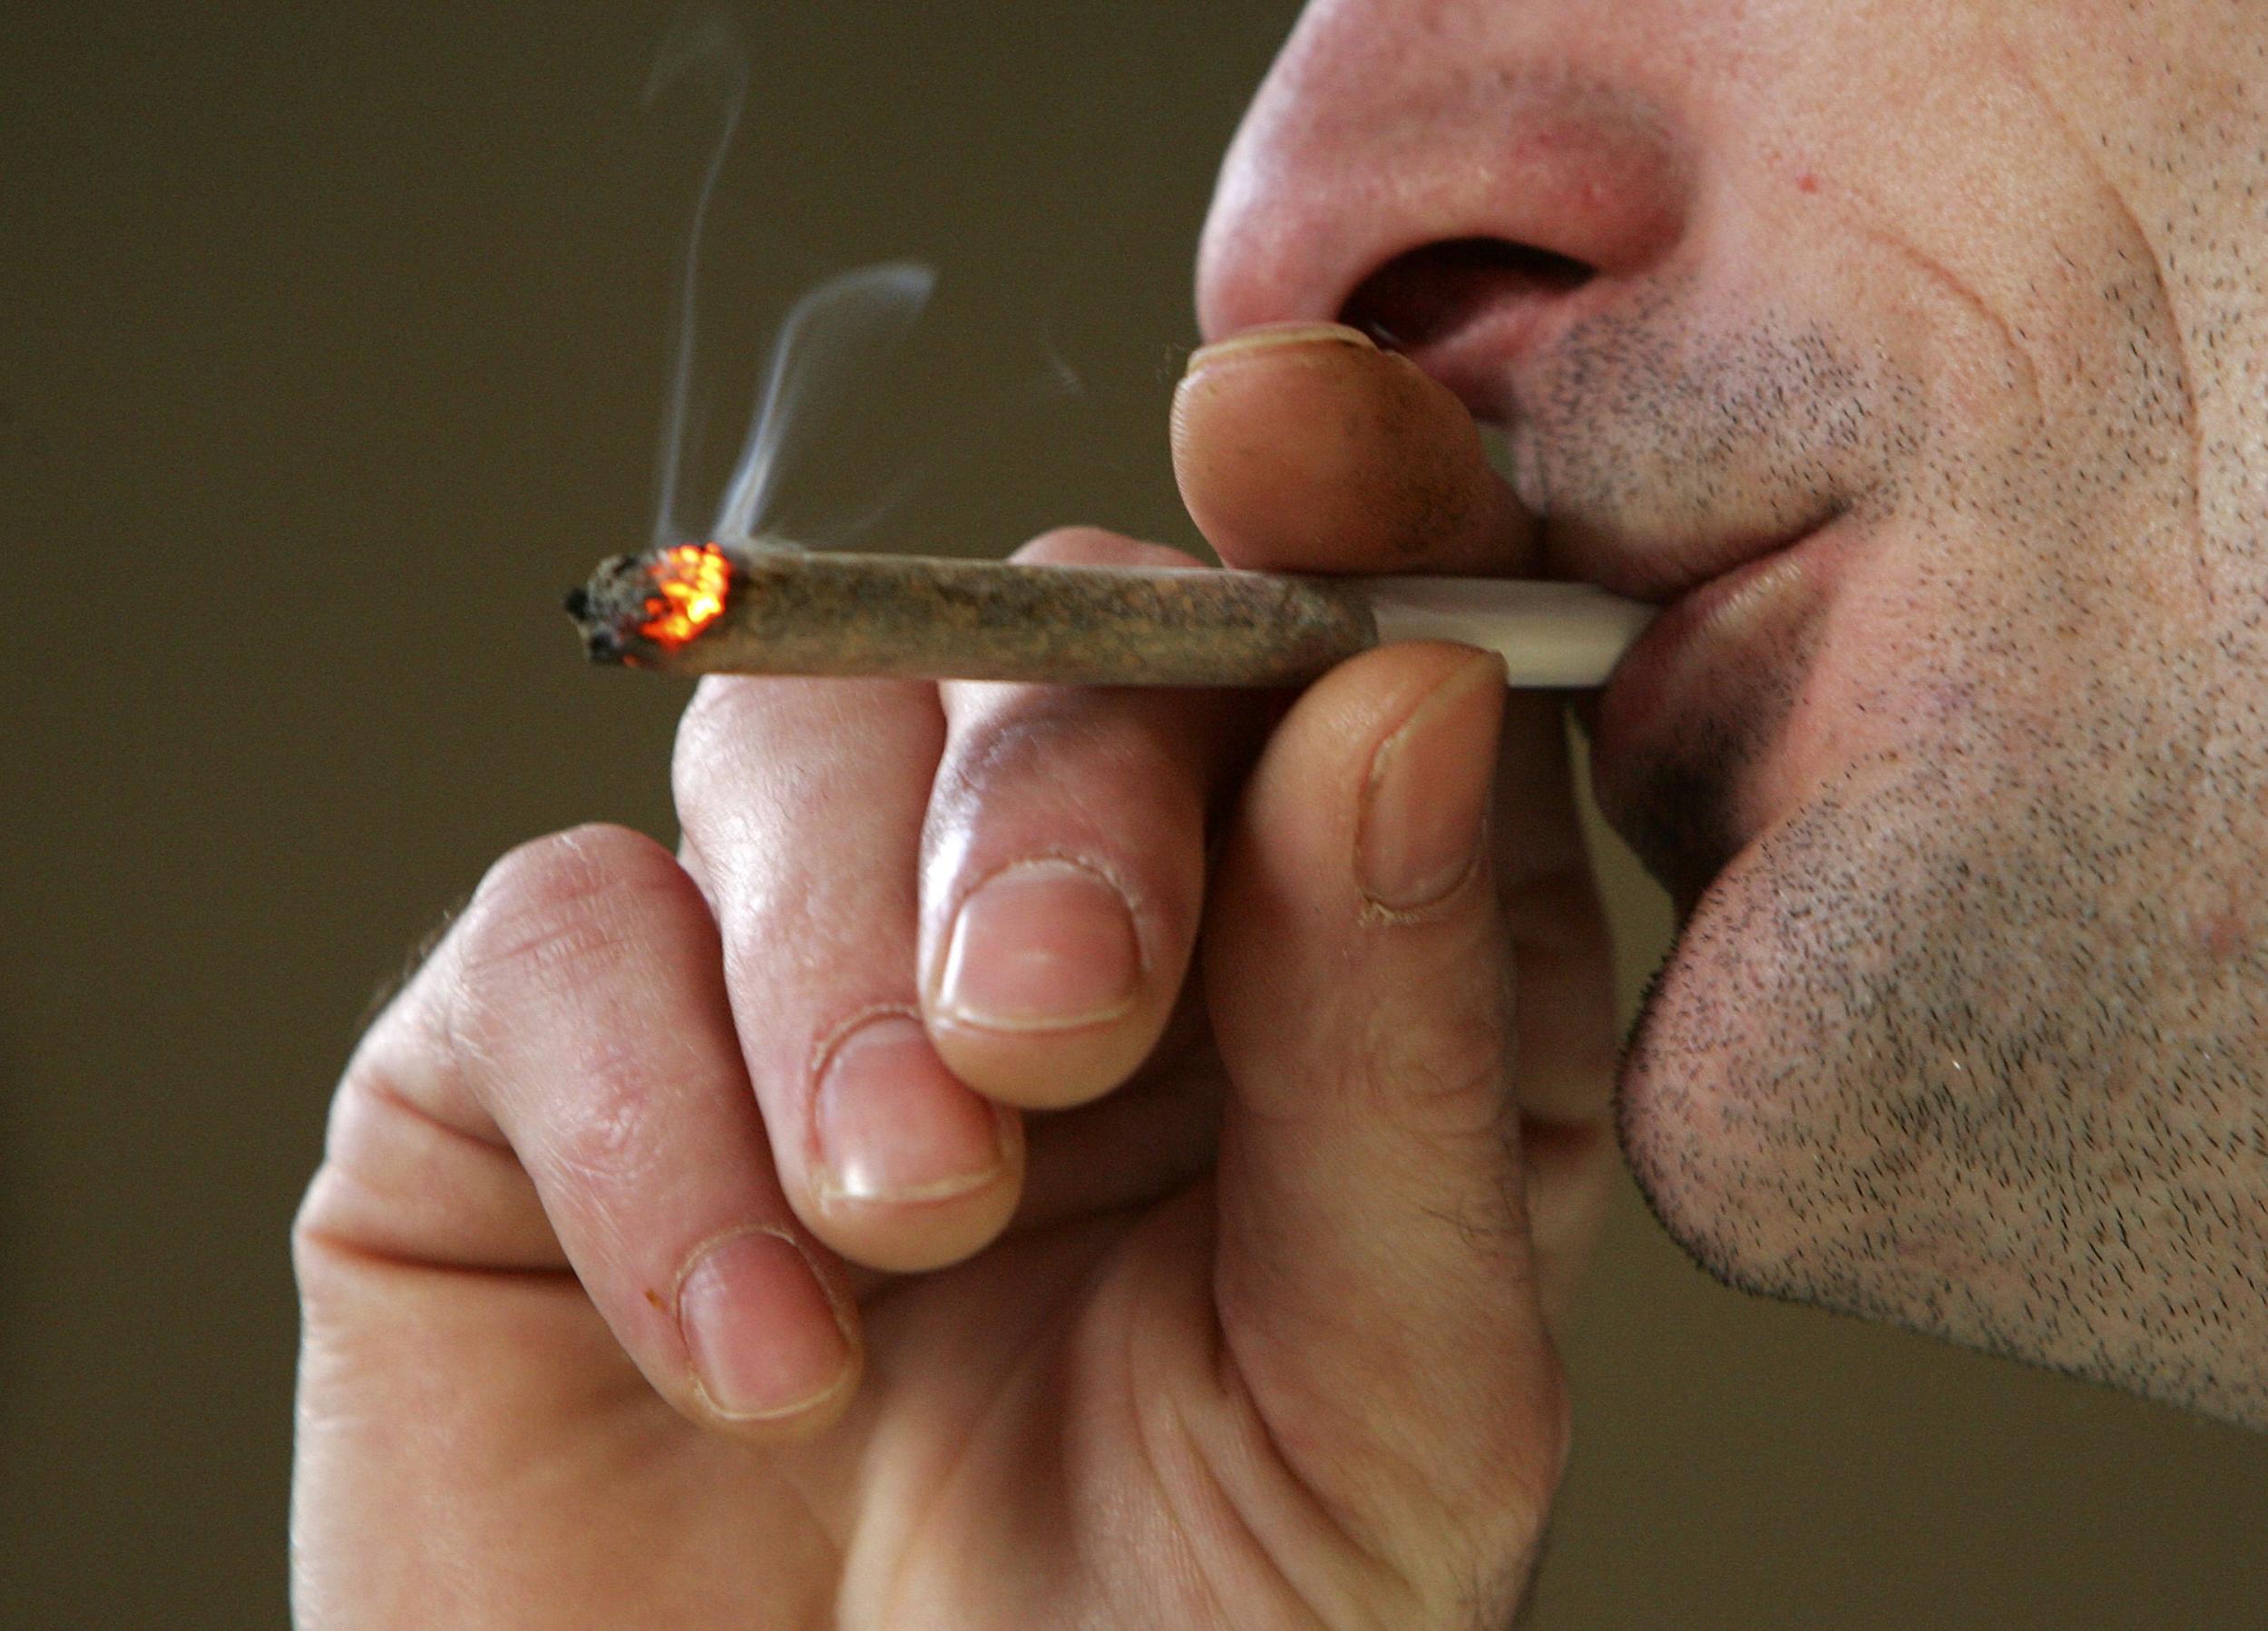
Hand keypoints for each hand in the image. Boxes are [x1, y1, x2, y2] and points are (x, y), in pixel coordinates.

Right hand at [291, 325, 1618, 1627]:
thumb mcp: (1385, 1399)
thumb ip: (1411, 1050)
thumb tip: (1395, 687)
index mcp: (1324, 964)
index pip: (1347, 630)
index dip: (1336, 497)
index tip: (1287, 433)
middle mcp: (1064, 922)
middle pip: (1053, 641)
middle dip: (1058, 797)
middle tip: (1056, 1024)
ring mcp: (790, 971)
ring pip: (790, 731)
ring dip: (850, 967)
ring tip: (908, 1219)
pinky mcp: (545, 1066)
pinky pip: (558, 938)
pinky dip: (653, 1126)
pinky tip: (755, 1348)